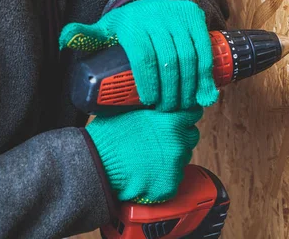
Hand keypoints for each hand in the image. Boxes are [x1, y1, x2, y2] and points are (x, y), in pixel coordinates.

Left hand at [59, 0, 217, 111]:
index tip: (149, 101)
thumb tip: (65, 40)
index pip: (144, 57)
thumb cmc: (130, 22)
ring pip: (189, 57)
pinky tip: (206, 94)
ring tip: (184, 105)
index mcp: (134, 24)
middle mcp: (158, 19)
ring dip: (190, 86)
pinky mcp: (195, 19)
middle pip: (169, 60)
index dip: (148, 82)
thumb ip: (88, 35)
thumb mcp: (108, 26)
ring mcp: (179, 18)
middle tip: (167, 108)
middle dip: (170, 89)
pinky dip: (207, 75)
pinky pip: (204, 50)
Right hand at [86, 107, 202, 202]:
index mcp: (171, 120)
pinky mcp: (168, 186)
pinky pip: (172, 180)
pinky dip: (162, 178)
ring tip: (148, 158)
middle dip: (179, 136)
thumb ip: (154, 108)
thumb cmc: (107, 136)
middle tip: (159, 140)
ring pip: (182, 158)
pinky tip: (146, 173)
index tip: (178, 118)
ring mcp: (175, 165)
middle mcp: (178, 142)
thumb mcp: (133, 110)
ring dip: (171, 157)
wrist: (95, 165)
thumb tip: (162, 102)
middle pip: (190, 136)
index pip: (193, 113)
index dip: (184, 115)